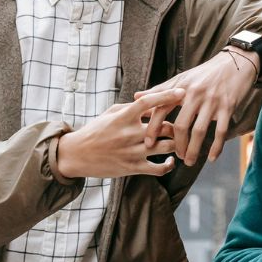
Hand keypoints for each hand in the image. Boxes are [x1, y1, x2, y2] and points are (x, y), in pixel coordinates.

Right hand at [52, 88, 184, 180]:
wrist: (77, 154)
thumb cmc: (96, 131)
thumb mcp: (110, 113)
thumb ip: (132, 108)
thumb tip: (154, 102)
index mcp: (123, 117)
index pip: (149, 103)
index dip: (167, 96)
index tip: (182, 92)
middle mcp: (129, 134)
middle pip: (165, 127)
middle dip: (177, 125)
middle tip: (184, 123)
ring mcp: (132, 152)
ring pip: (166, 147)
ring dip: (177, 144)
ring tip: (180, 141)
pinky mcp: (132, 168)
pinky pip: (158, 169)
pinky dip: (169, 165)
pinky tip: (171, 160)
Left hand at [137, 47, 259, 164]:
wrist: (236, 62)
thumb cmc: (205, 73)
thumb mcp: (182, 78)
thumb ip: (160, 90)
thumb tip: (136, 96)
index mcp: (181, 88)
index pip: (162, 109)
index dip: (153, 128)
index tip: (148, 144)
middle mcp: (195, 95)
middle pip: (181, 125)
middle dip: (177, 144)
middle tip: (175, 156)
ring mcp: (212, 101)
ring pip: (200, 131)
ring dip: (193, 149)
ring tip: (189, 161)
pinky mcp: (228, 106)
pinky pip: (221, 131)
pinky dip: (216, 147)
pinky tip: (211, 158)